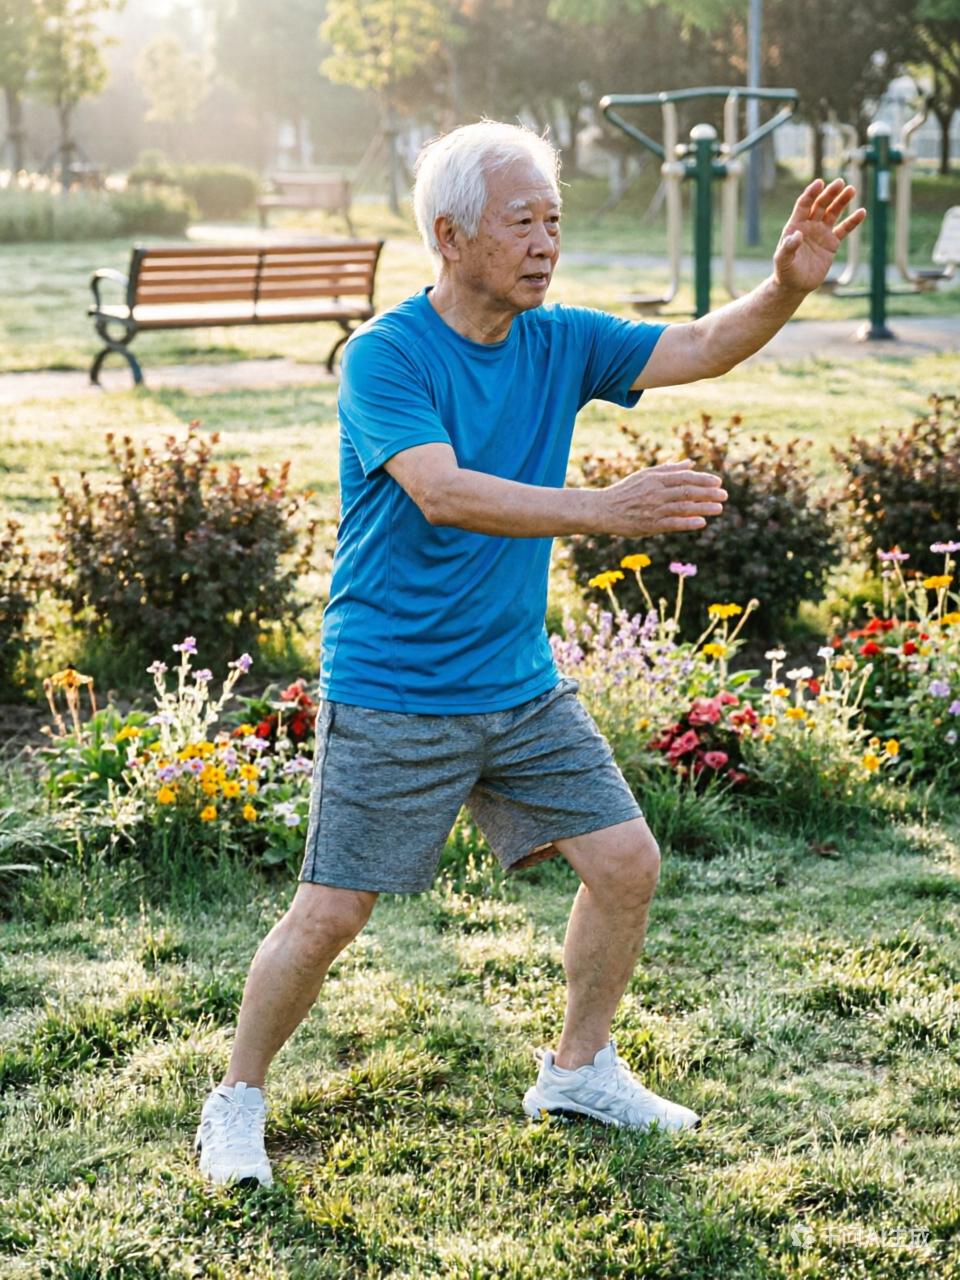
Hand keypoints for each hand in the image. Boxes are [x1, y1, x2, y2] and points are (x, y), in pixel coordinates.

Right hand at [599, 459, 726, 537]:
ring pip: (683, 507)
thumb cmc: (625, 492)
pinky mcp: (650, 525)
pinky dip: (688, 523)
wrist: (603, 510)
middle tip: (724, 495)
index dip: (703, 479)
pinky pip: (672, 523)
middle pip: (687, 491)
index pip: (685, 477)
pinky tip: (702, 522)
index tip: (718, 482)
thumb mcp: (645, 475)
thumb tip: (690, 463)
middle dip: (708, 493)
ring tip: (719, 508)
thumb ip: (669, 470)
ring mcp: (653, 509)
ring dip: (703, 507)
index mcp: (656, 478)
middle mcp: (656, 492)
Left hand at [773, 178, 866, 293]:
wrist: (795, 286)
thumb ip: (788, 248)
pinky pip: (844, 229)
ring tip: (851, 189)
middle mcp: (809, 226)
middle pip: (820, 205)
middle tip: (840, 182)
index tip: (819, 183)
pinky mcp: (832, 243)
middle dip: (829, 193)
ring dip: (841, 201)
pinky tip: (862, 212)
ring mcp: (821, 233)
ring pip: (833, 212)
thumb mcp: (783, 261)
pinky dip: (852, 221)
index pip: (804, 205)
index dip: (811, 194)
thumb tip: (797, 235)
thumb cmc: (785, 272)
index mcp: (795, 226)